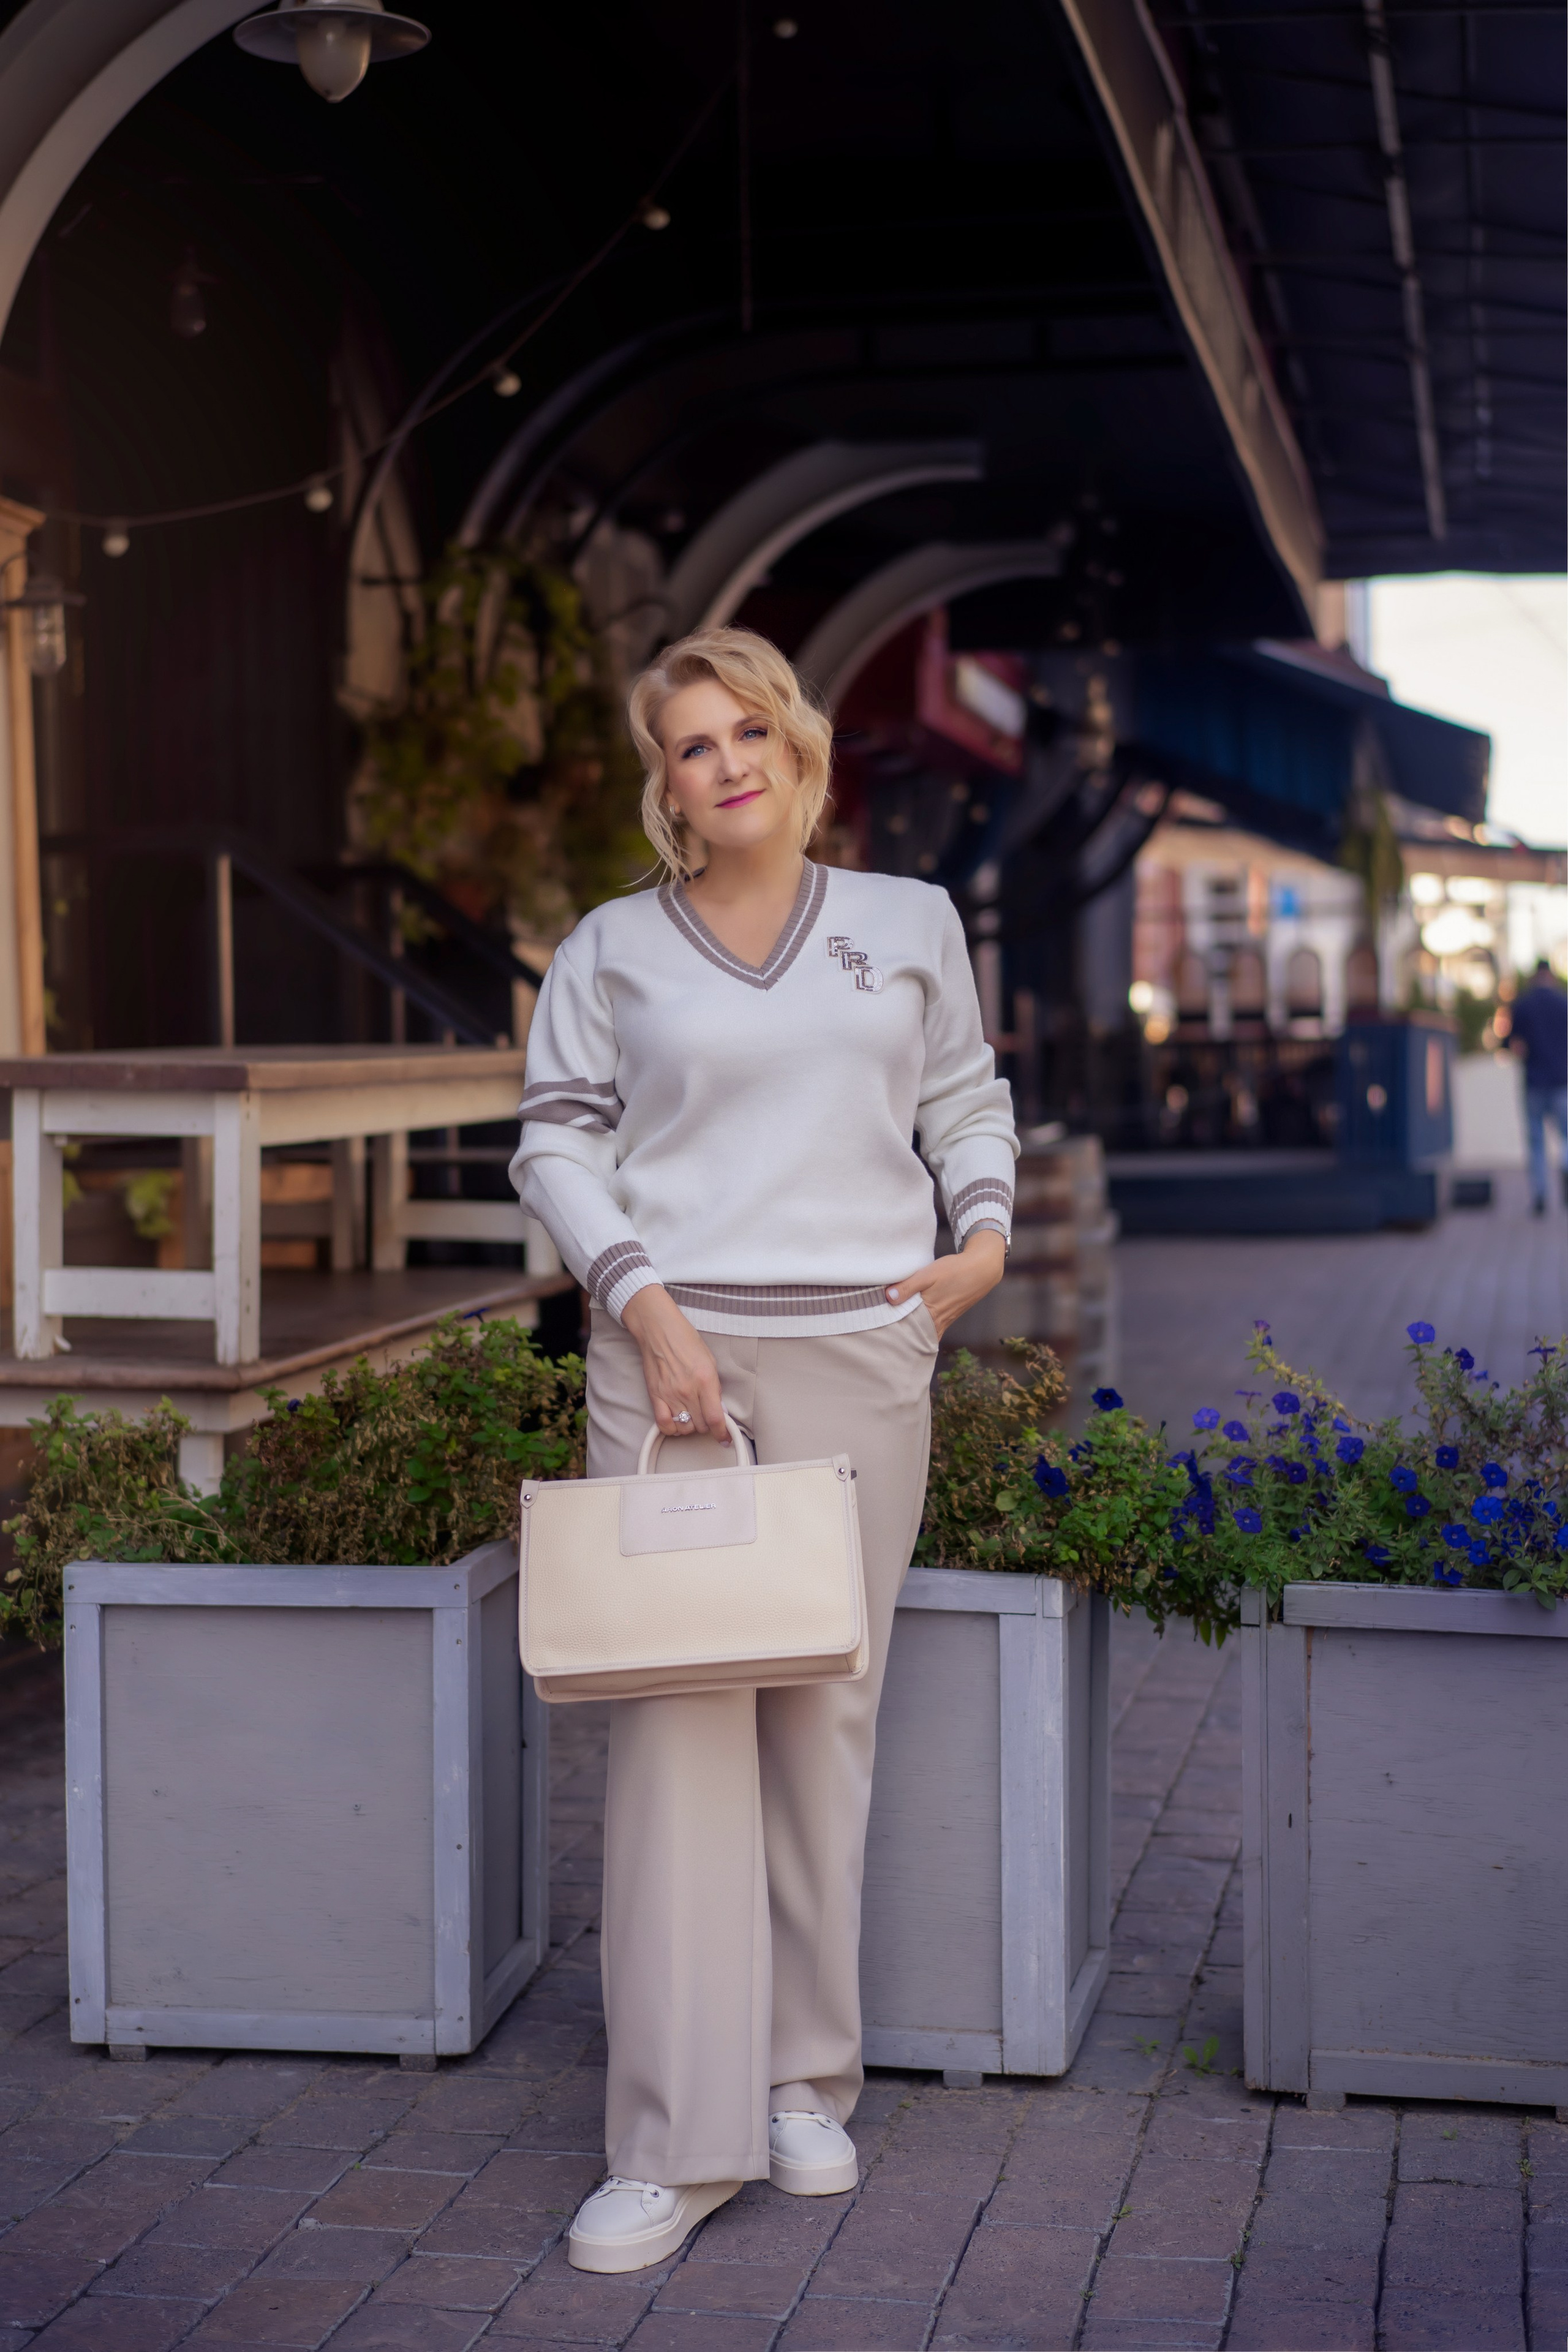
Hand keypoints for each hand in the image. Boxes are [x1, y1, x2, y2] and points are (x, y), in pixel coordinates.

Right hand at [619, 1285, 729, 1440]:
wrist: (659, 1330)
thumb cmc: (686, 1340)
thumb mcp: (710, 1361)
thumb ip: (714, 1387)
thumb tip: (718, 1408)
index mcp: (705, 1380)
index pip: (715, 1418)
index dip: (722, 1433)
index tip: (725, 1439)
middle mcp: (688, 1391)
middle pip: (700, 1426)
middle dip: (707, 1426)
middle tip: (706, 1417)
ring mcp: (670, 1395)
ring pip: (684, 1428)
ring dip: (690, 1427)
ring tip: (692, 1417)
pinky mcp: (655, 1396)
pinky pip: (664, 1424)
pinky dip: (671, 1429)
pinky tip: (676, 1422)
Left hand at [885, 1230, 1006, 1339]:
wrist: (982, 1268)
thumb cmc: (955, 1270)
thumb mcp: (929, 1274)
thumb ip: (908, 1287)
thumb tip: (889, 1298)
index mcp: (931, 1313)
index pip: (907, 1330)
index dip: (892, 1332)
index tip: (878, 1330)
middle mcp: (938, 1322)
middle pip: (914, 1336)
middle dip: (899, 1337)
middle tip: (881, 1335)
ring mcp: (945, 1321)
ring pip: (923, 1333)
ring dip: (910, 1333)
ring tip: (892, 1331)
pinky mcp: (948, 1317)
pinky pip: (932, 1329)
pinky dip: (921, 1330)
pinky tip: (912, 1325)